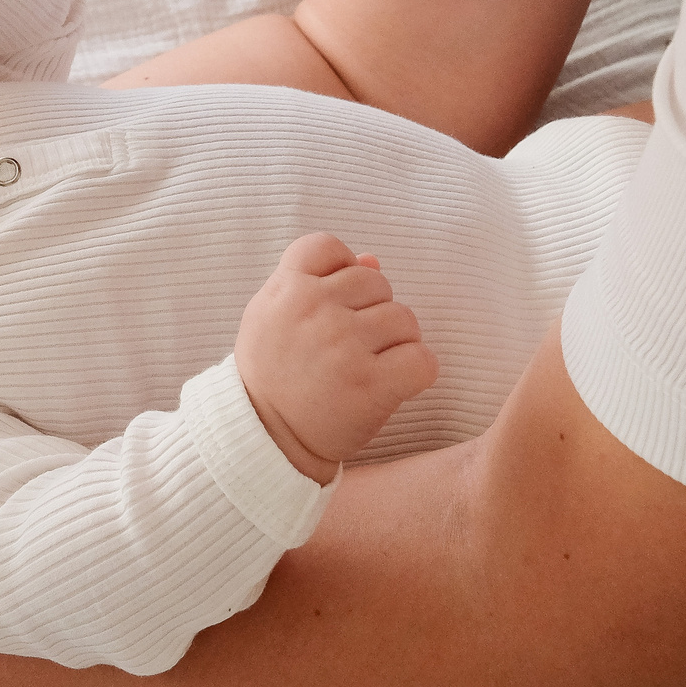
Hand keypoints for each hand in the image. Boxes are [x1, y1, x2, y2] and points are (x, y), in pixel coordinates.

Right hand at [234, 234, 438, 482]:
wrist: (263, 439)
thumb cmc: (271, 375)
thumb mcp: (272, 317)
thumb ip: (313, 282)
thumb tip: (370, 260)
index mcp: (286, 289)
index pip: (328, 247)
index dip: (340, 270)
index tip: (333, 303)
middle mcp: (315, 310)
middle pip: (376, 281)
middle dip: (372, 310)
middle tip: (350, 346)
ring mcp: (344, 346)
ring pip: (404, 318)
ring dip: (397, 342)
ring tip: (370, 366)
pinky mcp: (371, 384)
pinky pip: (422, 360)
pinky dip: (416, 372)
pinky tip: (393, 384)